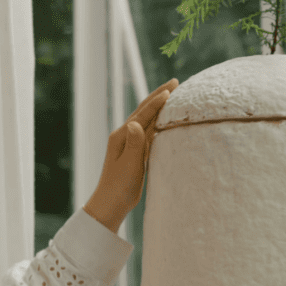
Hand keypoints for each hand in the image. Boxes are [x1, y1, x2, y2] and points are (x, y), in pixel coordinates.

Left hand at [83, 78, 177, 232]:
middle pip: (143, 110)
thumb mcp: (129, 165)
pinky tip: (164, 119)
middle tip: (175, 82)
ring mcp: (128, 143)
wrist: (110, 203)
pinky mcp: (133, 151)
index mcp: (122, 136)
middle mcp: (124, 135)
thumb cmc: (120, 187)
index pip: (142, 114)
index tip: (172, 89)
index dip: (157, 102)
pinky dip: (157, 120)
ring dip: (158, 105)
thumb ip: (134, 143)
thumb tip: (135, 122)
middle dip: (158, 96)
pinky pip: (147, 130)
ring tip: (172, 95)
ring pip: (146, 118)